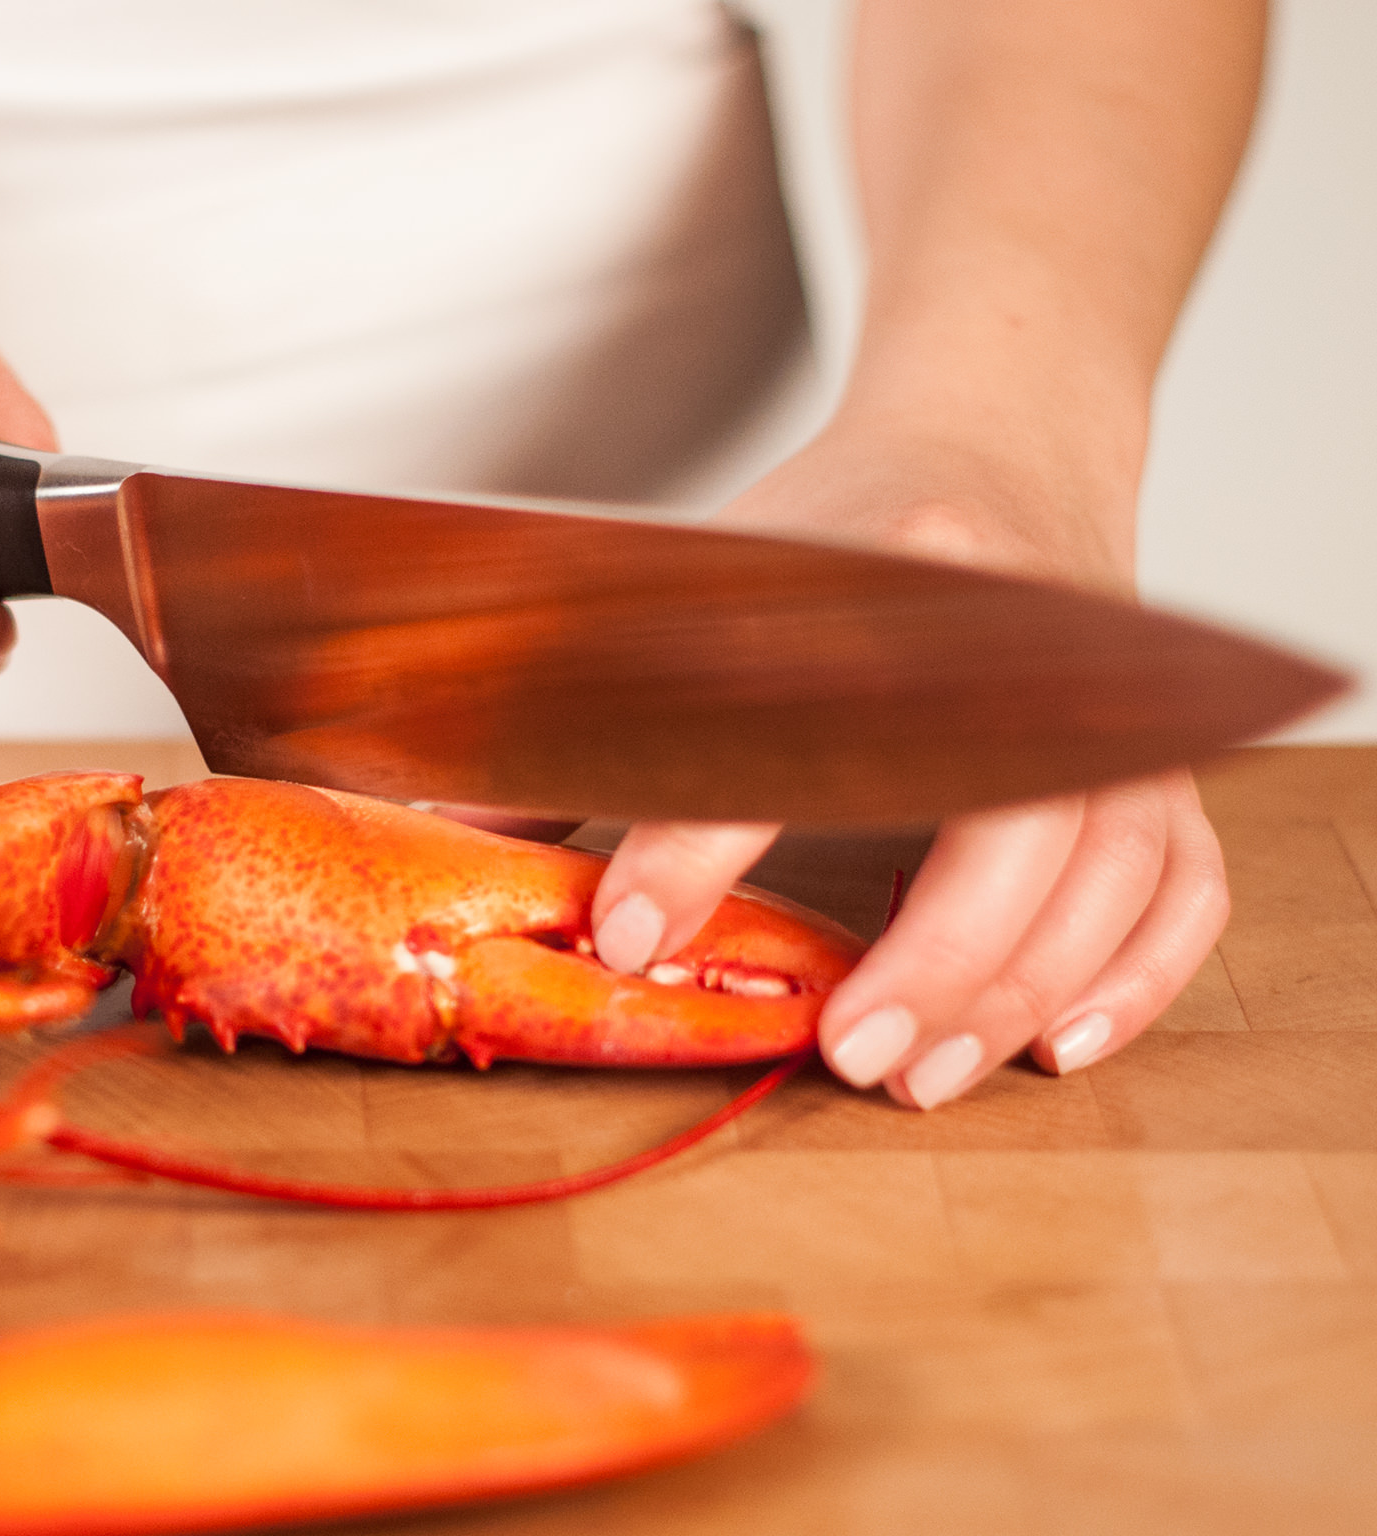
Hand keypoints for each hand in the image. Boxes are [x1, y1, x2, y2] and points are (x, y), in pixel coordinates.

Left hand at [589, 417, 1230, 1106]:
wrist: (998, 441)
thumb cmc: (838, 530)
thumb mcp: (709, 577)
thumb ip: (593, 703)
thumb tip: (446, 815)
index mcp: (880, 568)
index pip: (787, 721)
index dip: (698, 837)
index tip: (628, 936)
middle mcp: (1018, 632)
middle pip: (1009, 814)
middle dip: (933, 949)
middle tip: (846, 1053)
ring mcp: (1106, 693)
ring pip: (1111, 860)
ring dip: (1026, 984)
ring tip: (925, 1073)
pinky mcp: (1160, 746)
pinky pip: (1186, 874)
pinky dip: (1141, 965)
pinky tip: (1063, 1038)